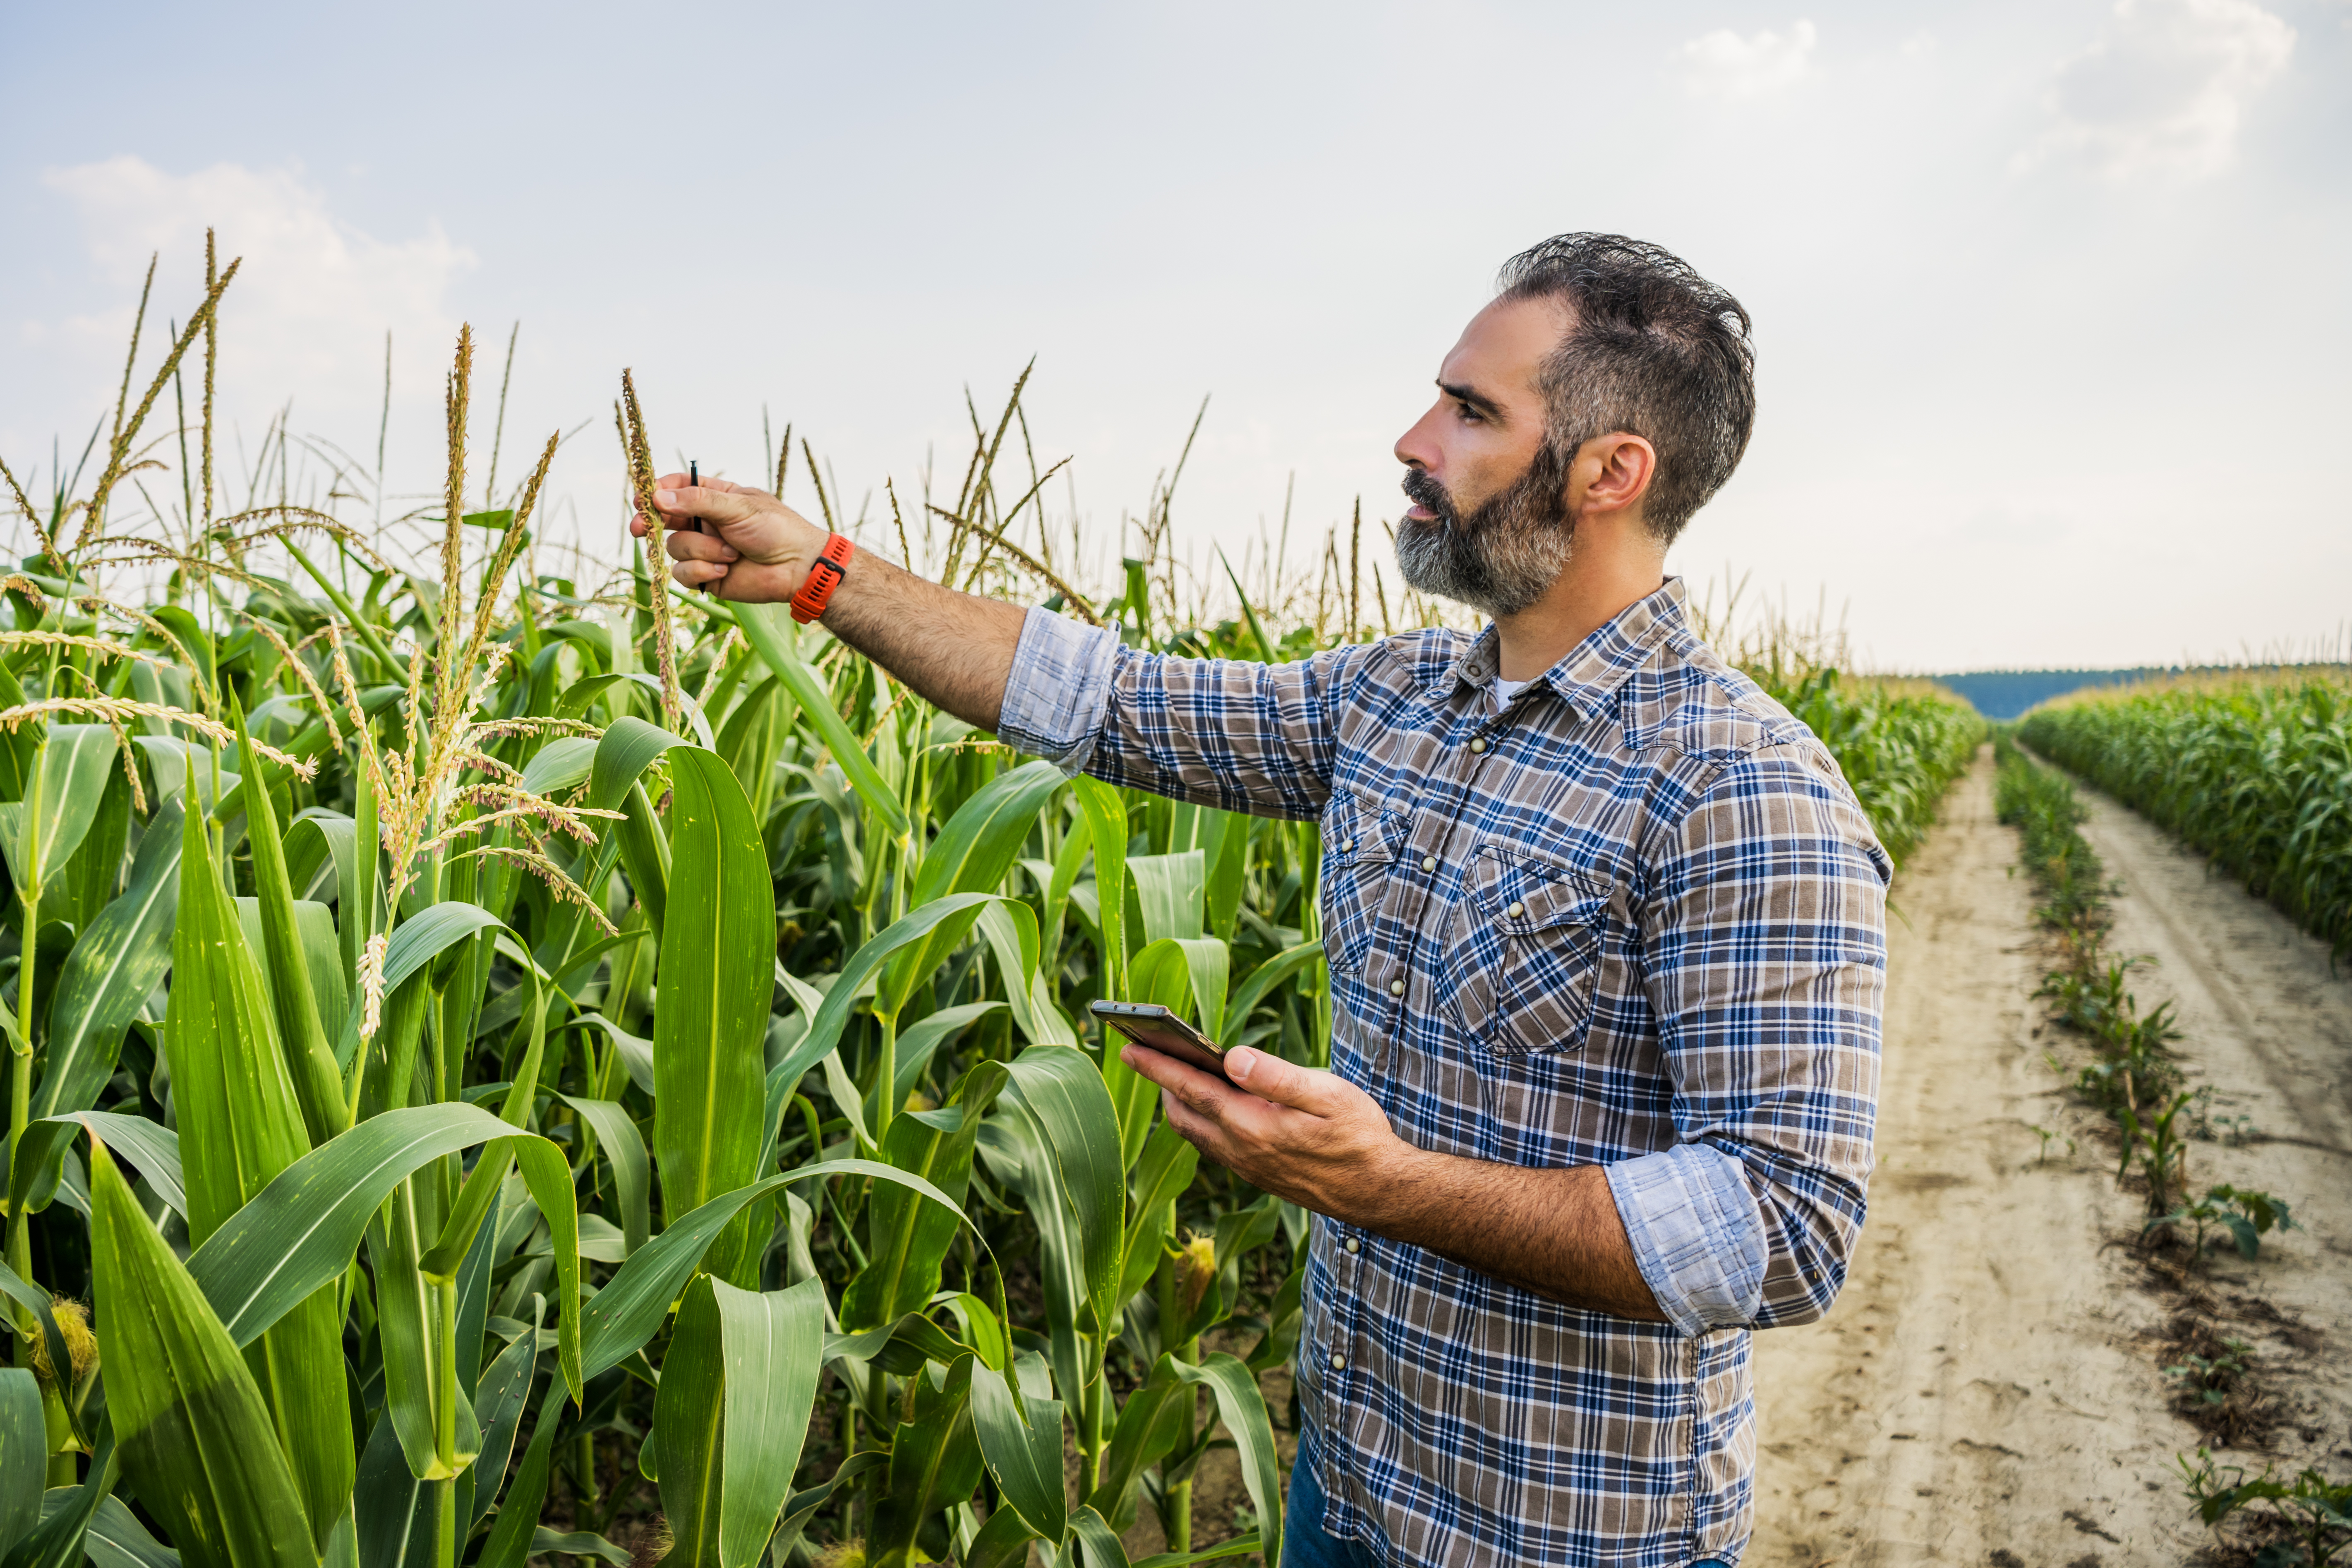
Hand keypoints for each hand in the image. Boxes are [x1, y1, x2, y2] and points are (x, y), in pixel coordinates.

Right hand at [627, 472, 831, 602]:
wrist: (797, 568)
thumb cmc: (776, 529)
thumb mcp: (738, 507)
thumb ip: (699, 501)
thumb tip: (659, 498)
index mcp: (715, 498)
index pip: (677, 488)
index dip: (657, 491)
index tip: (643, 497)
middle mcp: (705, 522)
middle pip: (664, 518)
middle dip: (650, 522)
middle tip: (639, 527)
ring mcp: (704, 549)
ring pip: (674, 547)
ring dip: (700, 550)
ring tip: (731, 552)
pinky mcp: (706, 574)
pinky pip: (683, 573)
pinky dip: (702, 570)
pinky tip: (725, 568)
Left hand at [1118, 1043, 1422, 1221]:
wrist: (1381, 1193)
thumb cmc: (1359, 1137)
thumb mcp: (1326, 1095)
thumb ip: (1276, 1076)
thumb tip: (1231, 1056)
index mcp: (1252, 1126)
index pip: (1190, 1090)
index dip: (1157, 1067)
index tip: (1129, 1048)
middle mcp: (1240, 1151)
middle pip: (1182, 1115)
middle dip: (1162, 1084)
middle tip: (1149, 1054)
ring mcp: (1247, 1168)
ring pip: (1195, 1134)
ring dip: (1179, 1105)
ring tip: (1176, 1075)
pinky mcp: (1258, 1176)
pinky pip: (1214, 1147)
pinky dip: (1201, 1122)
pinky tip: (1214, 1107)